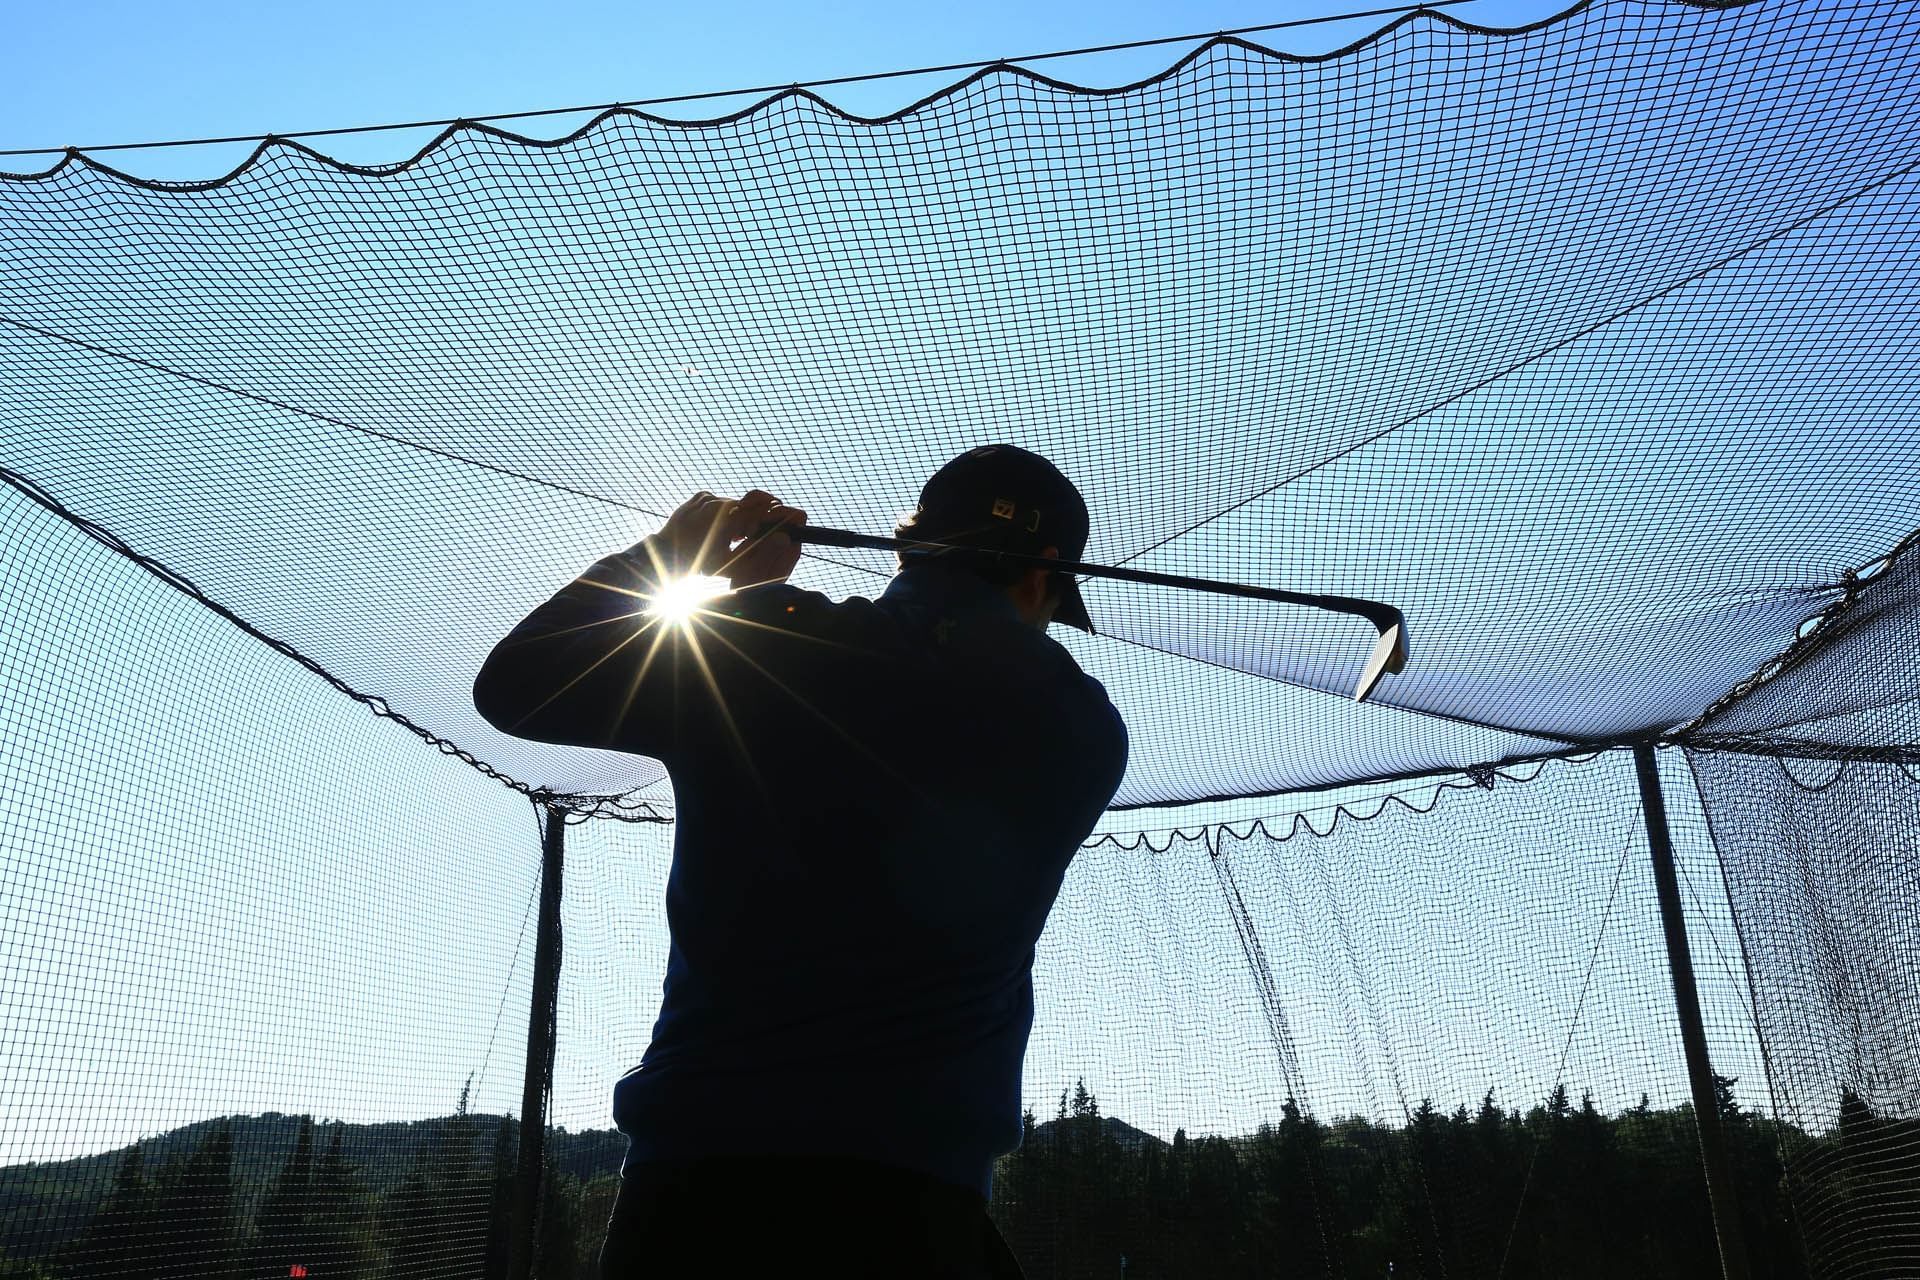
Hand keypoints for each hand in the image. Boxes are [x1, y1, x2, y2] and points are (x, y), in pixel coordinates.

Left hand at [648, 489, 806, 589]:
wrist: (664, 553)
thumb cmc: (698, 562)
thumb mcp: (729, 561)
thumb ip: (757, 548)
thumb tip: (785, 539)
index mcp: (729, 516)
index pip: (764, 507)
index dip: (775, 516)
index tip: (783, 524)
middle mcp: (719, 501)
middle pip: (750, 503)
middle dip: (755, 517)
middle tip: (752, 534)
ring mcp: (708, 496)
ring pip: (734, 502)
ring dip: (737, 516)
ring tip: (732, 534)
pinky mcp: (700, 495)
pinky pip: (717, 501)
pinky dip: (721, 512)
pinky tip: (716, 527)